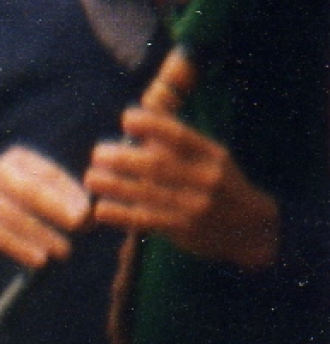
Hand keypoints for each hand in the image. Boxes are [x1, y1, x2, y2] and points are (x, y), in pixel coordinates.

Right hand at [0, 147, 90, 267]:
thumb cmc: (16, 204)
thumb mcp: (38, 196)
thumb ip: (65, 203)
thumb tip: (90, 217)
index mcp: (18, 160)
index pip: (47, 175)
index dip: (69, 194)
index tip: (87, 213)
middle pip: (30, 190)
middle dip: (56, 207)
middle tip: (78, 223)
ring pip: (14, 215)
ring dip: (42, 234)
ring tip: (65, 251)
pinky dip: (21, 249)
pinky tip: (40, 260)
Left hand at [85, 107, 278, 267]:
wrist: (252, 228)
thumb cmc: (220, 185)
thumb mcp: (211, 158)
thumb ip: (178, 142)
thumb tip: (141, 112)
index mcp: (213, 155)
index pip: (181, 135)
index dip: (152, 125)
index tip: (126, 118)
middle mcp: (206, 178)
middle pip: (158, 166)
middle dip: (123, 159)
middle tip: (97, 153)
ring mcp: (196, 206)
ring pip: (148, 193)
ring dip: (114, 185)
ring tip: (91, 178)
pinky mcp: (185, 230)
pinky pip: (147, 220)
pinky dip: (121, 214)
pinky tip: (100, 208)